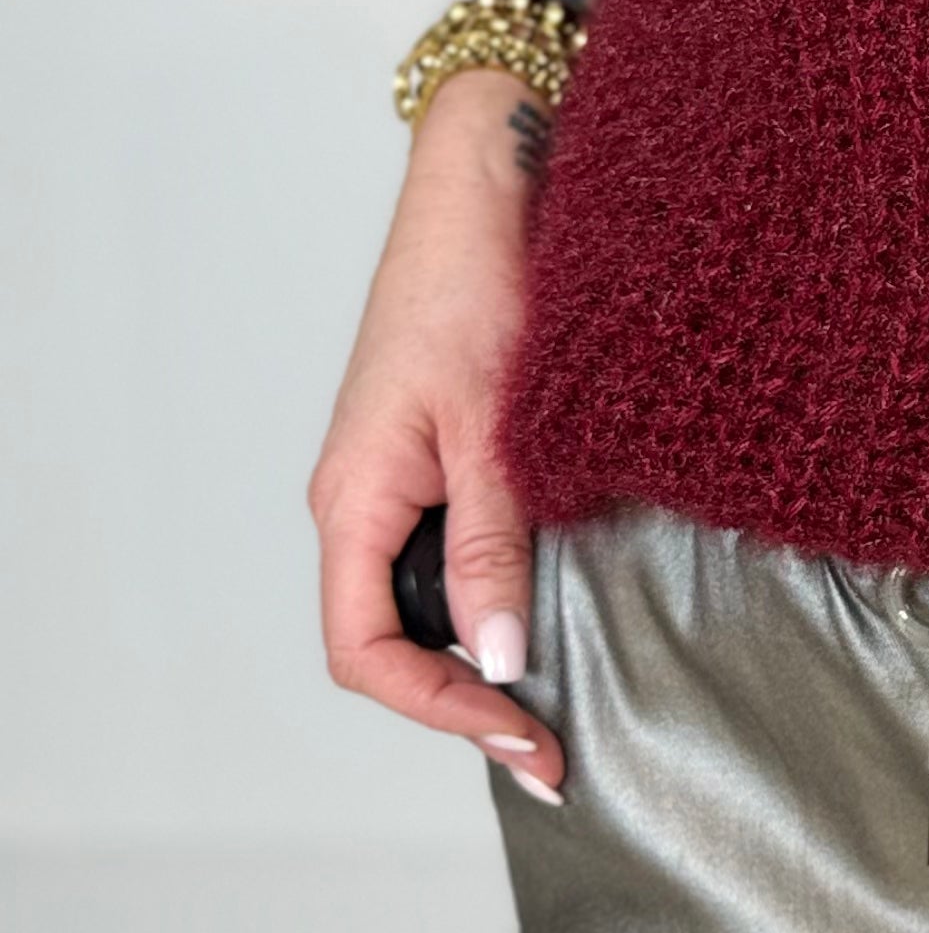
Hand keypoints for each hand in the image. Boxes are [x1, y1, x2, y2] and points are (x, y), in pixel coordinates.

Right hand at [307, 74, 565, 797]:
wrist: (492, 187)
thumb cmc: (480, 285)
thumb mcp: (497, 432)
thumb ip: (495, 546)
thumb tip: (496, 661)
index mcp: (355, 501)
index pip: (367, 652)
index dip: (440, 712)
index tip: (525, 740)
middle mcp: (365, 502)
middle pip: (395, 641)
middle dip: (467, 701)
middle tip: (556, 745)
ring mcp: (402, 481)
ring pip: (430, 599)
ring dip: (489, 651)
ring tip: (568, 694)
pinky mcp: (443, 456)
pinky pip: (458, 550)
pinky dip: (503, 591)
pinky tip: (561, 608)